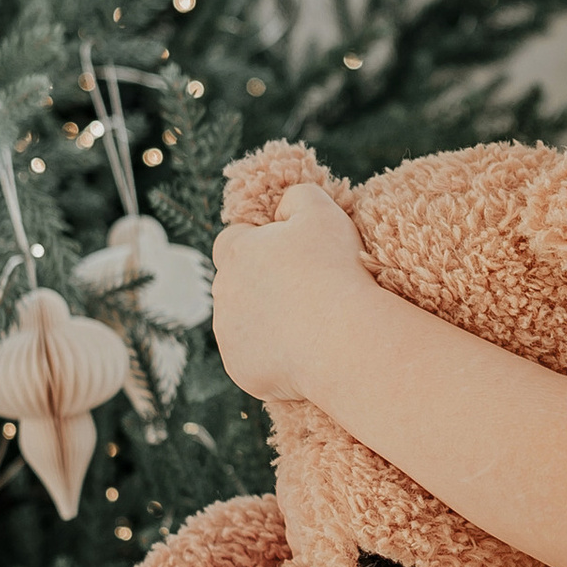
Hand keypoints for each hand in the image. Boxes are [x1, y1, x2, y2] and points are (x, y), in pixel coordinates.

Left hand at [212, 180, 371, 400]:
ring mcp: (228, 335)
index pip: (232, 240)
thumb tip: (283, 208)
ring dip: (265, 322)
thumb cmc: (336, 272)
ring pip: (242, 323)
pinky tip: (303, 353)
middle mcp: (223, 293)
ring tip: (308, 325)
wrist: (344, 340)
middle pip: (236, 284)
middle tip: (304, 293)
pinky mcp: (240, 370)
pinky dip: (272, 357)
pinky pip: (252, 360)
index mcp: (236, 253)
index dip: (259, 245)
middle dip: (261, 285)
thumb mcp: (322, 212)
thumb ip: (297, 197)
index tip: (289, 256)